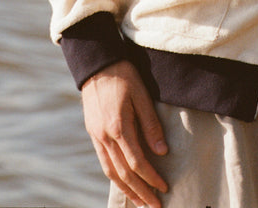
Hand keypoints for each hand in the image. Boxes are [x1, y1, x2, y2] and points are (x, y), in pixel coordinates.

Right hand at [81, 60, 168, 207]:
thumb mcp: (142, 95)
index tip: (164, 187)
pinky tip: (124, 183)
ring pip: (111, 172)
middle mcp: (105, 136)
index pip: (137, 162)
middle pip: (124, 173)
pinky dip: (115, 177)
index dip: (151, 178)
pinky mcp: (93, 134)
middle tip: (155, 206)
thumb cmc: (124, 75)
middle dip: (140, 192)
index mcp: (118, 126)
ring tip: (140, 203)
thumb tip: (162, 152)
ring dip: (126, 190)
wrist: (97, 64)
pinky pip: (104, 162)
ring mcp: (96, 136)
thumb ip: (151, 124)